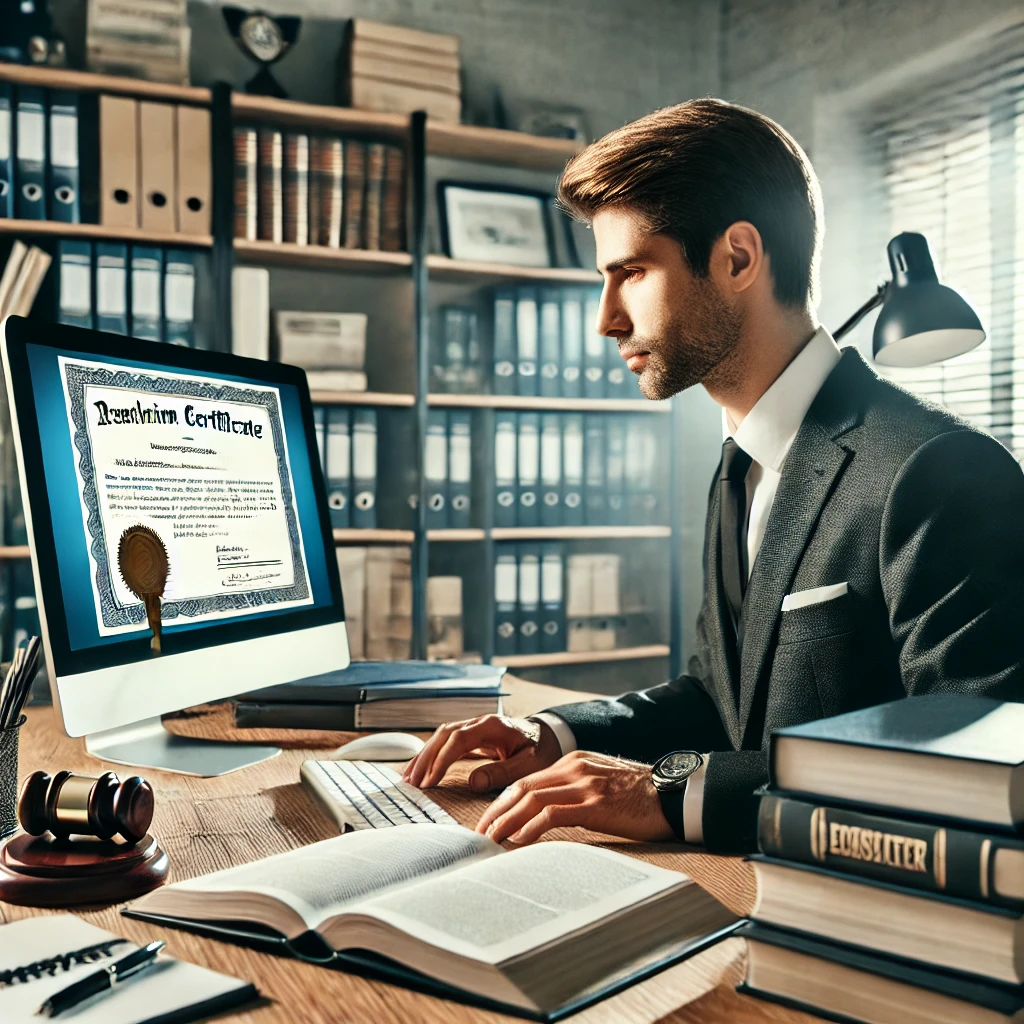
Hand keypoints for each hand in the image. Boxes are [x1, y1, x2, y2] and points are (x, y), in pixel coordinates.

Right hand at [402, 715, 561, 790]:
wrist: (549, 736)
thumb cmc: (541, 750)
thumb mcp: (529, 764)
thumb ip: (504, 772)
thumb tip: (473, 782)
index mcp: (493, 726)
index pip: (459, 738)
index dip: (442, 759)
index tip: (430, 780)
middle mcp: (479, 722)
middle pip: (444, 734)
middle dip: (426, 758)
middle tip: (412, 783)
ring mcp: (474, 726)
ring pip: (441, 736)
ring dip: (424, 756)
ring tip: (408, 778)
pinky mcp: (471, 735)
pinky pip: (445, 742)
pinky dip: (431, 754)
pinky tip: (420, 769)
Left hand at [475, 750, 674, 844]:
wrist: (673, 794)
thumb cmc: (640, 796)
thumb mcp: (601, 785)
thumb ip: (575, 793)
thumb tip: (546, 819)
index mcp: (573, 762)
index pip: (527, 780)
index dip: (502, 801)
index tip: (488, 821)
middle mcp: (574, 768)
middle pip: (522, 787)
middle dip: (496, 811)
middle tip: (479, 834)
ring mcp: (584, 784)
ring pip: (531, 799)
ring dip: (505, 821)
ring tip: (490, 841)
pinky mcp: (595, 803)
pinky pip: (552, 815)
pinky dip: (530, 829)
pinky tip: (518, 843)